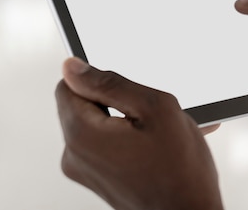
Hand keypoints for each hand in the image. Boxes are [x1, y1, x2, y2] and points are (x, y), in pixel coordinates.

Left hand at [55, 57, 223, 209]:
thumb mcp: (153, 108)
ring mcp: (87, 172)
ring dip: (128, 119)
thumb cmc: (180, 170)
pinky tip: (160, 142)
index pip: (67, 85)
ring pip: (99, 124)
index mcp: (82, 134)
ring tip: (161, 129)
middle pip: (83, 105)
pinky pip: (109, 145)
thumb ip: (109, 83)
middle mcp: (76, 156)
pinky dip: (131, 137)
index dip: (98, 78)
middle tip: (150, 111)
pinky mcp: (100, 180)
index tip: (126, 87)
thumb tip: (72, 67)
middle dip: (117, 100)